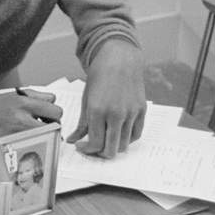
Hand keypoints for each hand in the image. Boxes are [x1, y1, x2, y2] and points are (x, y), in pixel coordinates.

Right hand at [0, 88, 61, 145]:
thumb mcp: (14, 94)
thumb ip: (37, 96)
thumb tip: (52, 102)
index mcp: (23, 103)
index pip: (55, 110)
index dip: (54, 114)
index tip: (49, 116)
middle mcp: (20, 119)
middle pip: (55, 126)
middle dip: (52, 126)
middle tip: (44, 126)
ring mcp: (15, 134)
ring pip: (45, 139)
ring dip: (43, 136)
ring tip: (34, 133)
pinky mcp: (9, 146)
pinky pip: (30, 147)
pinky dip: (31, 145)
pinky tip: (24, 140)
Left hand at [68, 40, 144, 157]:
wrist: (120, 61)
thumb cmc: (99, 78)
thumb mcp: (86, 100)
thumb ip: (81, 124)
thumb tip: (72, 140)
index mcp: (98, 111)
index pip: (94, 144)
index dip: (86, 150)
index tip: (81, 146)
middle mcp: (116, 114)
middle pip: (110, 150)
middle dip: (99, 154)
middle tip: (93, 148)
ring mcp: (131, 113)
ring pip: (123, 145)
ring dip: (113, 147)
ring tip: (105, 139)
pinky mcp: (141, 111)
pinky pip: (135, 135)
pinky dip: (126, 139)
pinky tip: (117, 134)